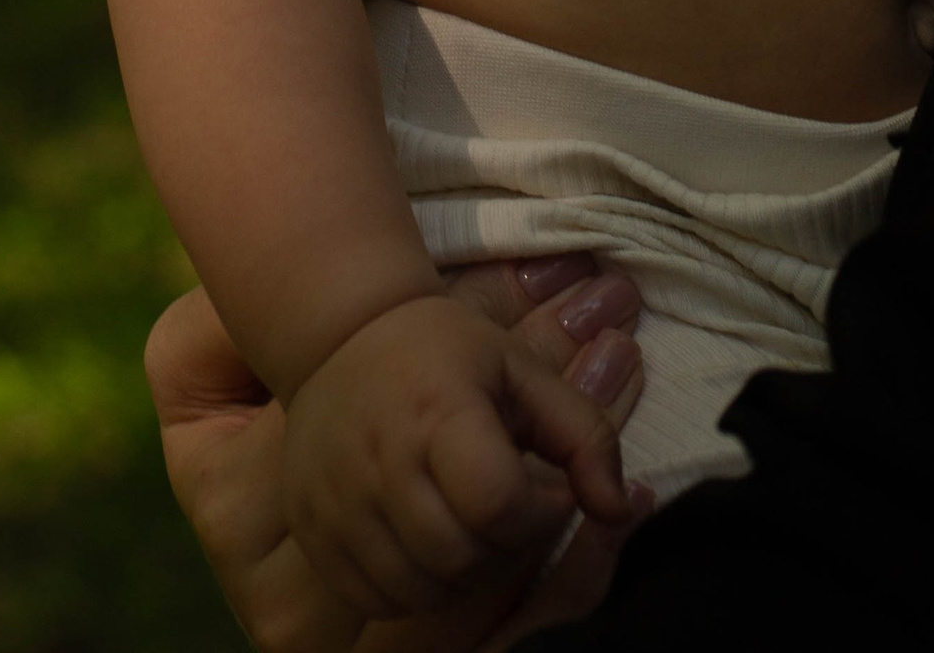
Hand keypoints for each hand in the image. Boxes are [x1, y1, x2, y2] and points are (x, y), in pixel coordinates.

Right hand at [147, 256, 648, 652]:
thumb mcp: (525, 370)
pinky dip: (413, 584)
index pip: (499, 503)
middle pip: (462, 557)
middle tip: (507, 507)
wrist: (343, 335)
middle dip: (504, 545)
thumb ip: (586, 435)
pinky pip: (376, 597)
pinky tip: (425, 538)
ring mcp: (339, 503)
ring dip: (461, 572)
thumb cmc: (448, 351)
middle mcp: (380, 462)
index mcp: (439, 412)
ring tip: (468, 522)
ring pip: (422, 590)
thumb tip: (620, 508)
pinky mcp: (314, 531)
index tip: (543, 487)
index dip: (540, 512)